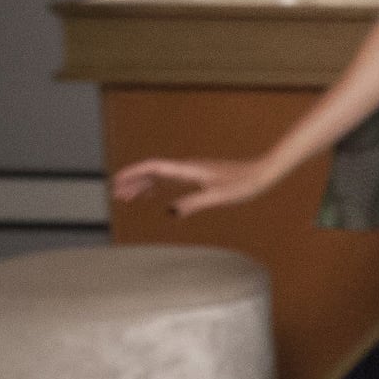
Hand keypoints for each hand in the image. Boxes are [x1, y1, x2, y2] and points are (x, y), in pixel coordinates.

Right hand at [109, 156, 278, 216]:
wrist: (263, 174)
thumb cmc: (244, 184)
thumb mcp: (219, 197)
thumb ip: (194, 203)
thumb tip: (170, 211)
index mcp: (189, 169)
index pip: (154, 167)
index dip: (133, 173)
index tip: (117, 180)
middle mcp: (188, 167)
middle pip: (152, 171)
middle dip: (133, 181)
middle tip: (116, 195)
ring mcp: (193, 171)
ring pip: (160, 176)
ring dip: (143, 185)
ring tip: (127, 197)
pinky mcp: (199, 176)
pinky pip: (171, 179)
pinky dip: (157, 186)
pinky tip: (153, 195)